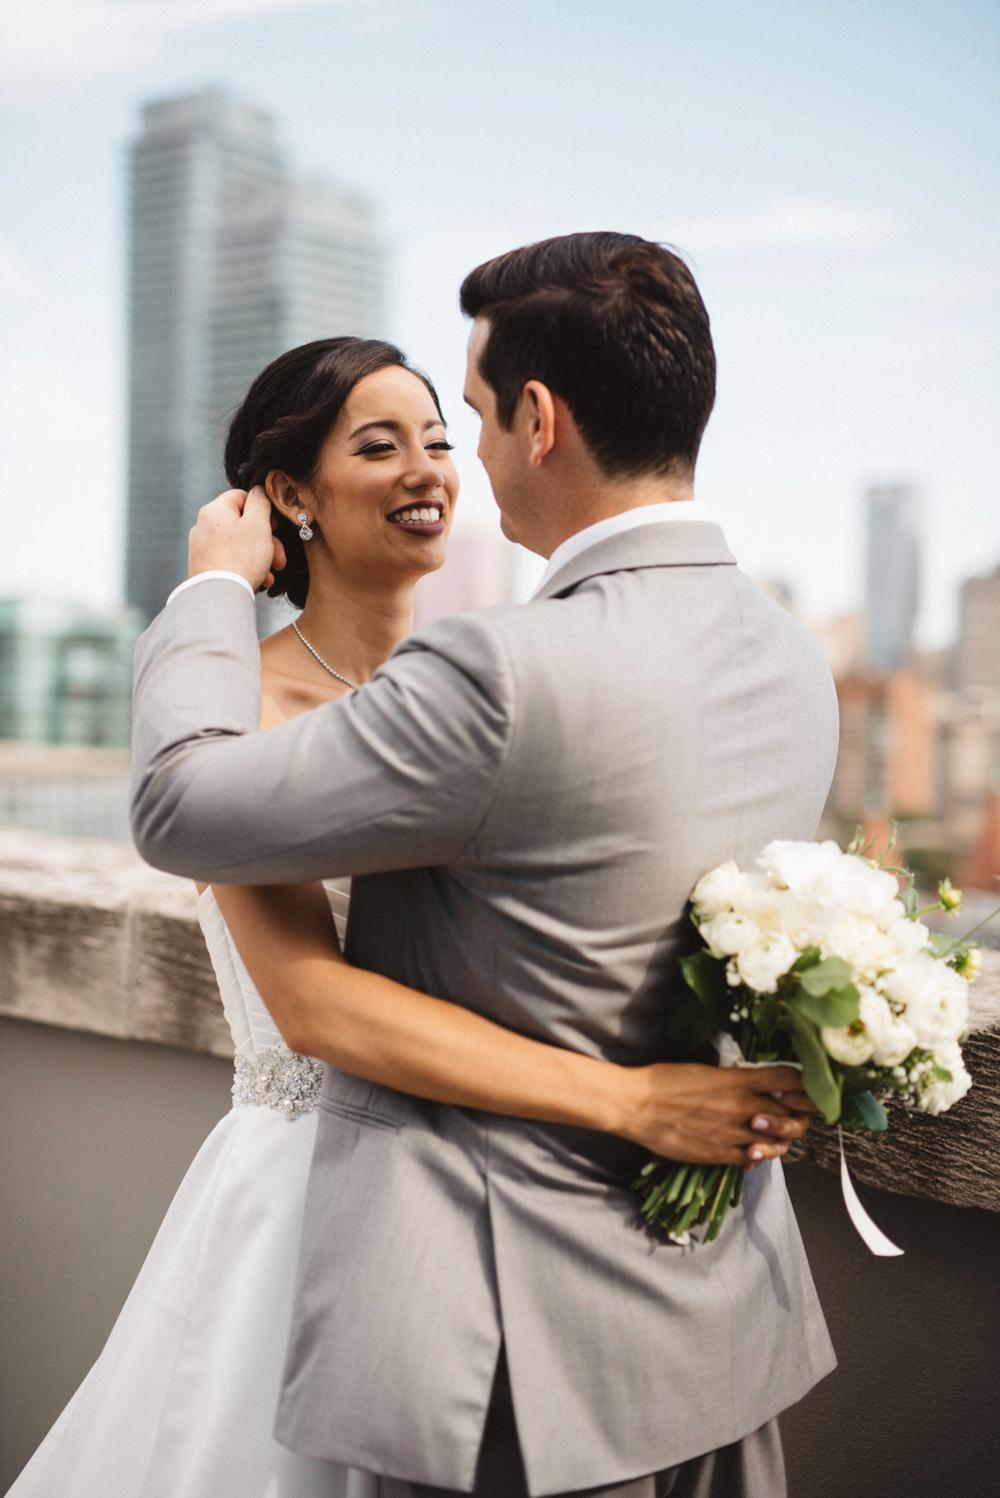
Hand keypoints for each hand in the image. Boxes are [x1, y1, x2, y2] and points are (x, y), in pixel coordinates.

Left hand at [188, 486, 286, 591]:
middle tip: (279, 557)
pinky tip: (259, 582)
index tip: (274, 525)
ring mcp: (202, 548)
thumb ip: (260, 502)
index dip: (262, 509)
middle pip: (242, 525)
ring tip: (271, 574)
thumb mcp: (258, 524)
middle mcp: (203, 526)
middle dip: (266, 541)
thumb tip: (259, 491)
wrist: (220, 595)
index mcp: (214, 510)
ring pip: (239, 546)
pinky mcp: (204, 568)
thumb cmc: (241, 558)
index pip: (241, 496)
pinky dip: (246, 569)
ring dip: (260, 558)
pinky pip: (230, 561)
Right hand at [619, 1061, 816, 1167]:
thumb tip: (753, 1079)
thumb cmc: (664, 1080)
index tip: (810, 1086)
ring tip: (781, 1133)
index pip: (789, 1079)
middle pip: (791, 1113)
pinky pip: (752, 1159)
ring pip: (777, 1140)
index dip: (806, 1084)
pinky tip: (756, 1149)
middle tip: (802, 1112)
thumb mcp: (704, 1069)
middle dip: (801, 1113)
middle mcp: (741, 1107)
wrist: (636, 1105)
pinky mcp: (719, 1154)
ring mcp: (732, 1134)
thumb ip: (734, 1077)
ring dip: (784, 1137)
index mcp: (738, 1080)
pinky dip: (760, 1154)